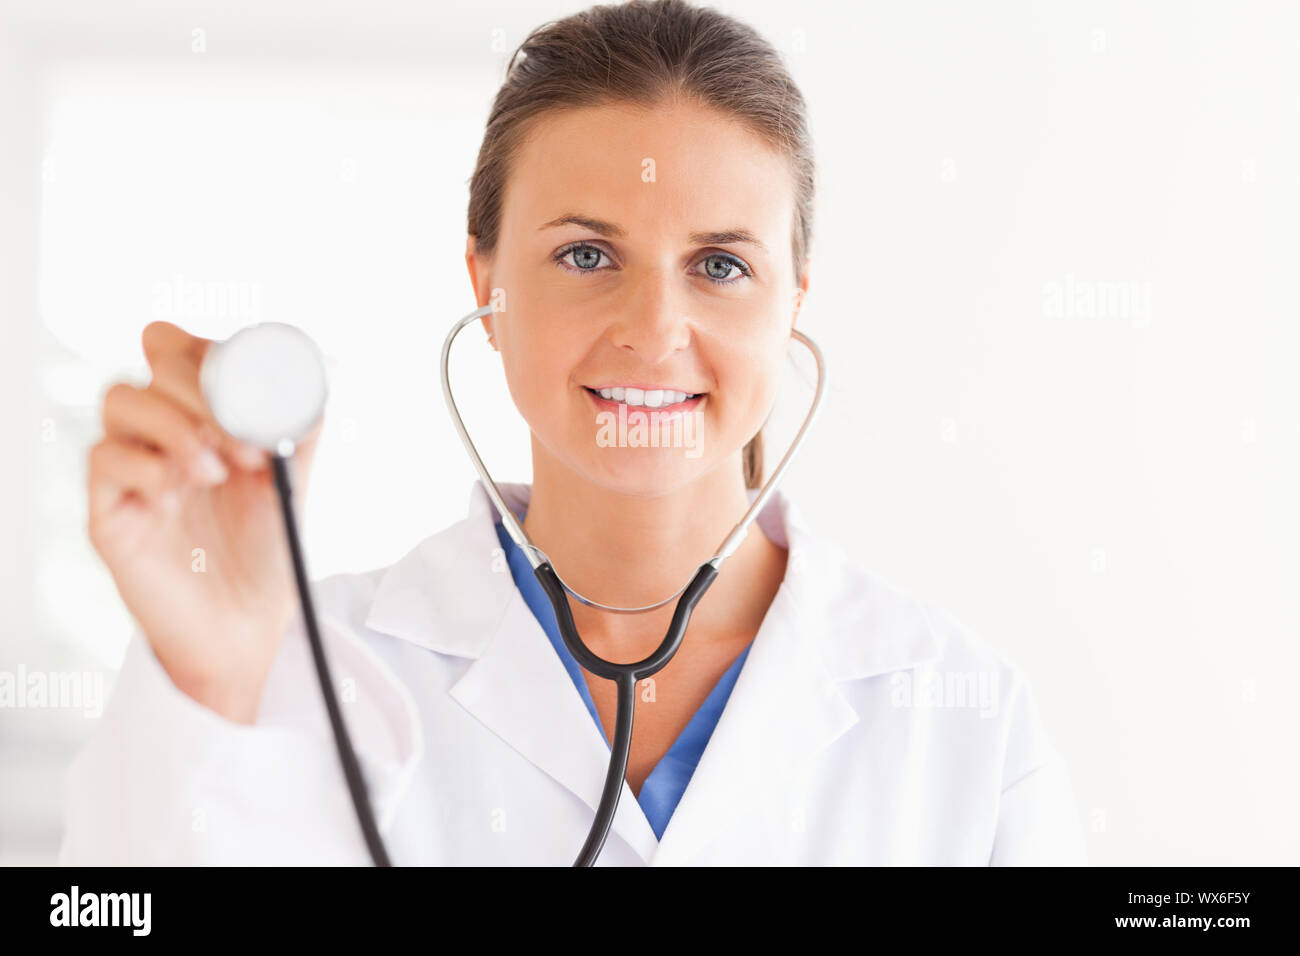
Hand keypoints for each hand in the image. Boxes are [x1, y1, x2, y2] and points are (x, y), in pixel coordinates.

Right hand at [87, 321, 322, 722]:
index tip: (256, 395)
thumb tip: (304, 380)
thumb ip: (298, 426)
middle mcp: (162, 432)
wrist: (251, 625)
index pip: (180, 345)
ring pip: (120, 399)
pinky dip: (148, 468)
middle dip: (205, 392)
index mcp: (203, 414)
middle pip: (154, 362)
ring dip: (175, 425)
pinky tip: (179, 499)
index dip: (212, 354)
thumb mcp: (295, 479)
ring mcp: (132, 467)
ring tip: (217, 473)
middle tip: (247, 447)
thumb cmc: (268, 550)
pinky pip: (104, 459)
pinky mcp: (110, 509)